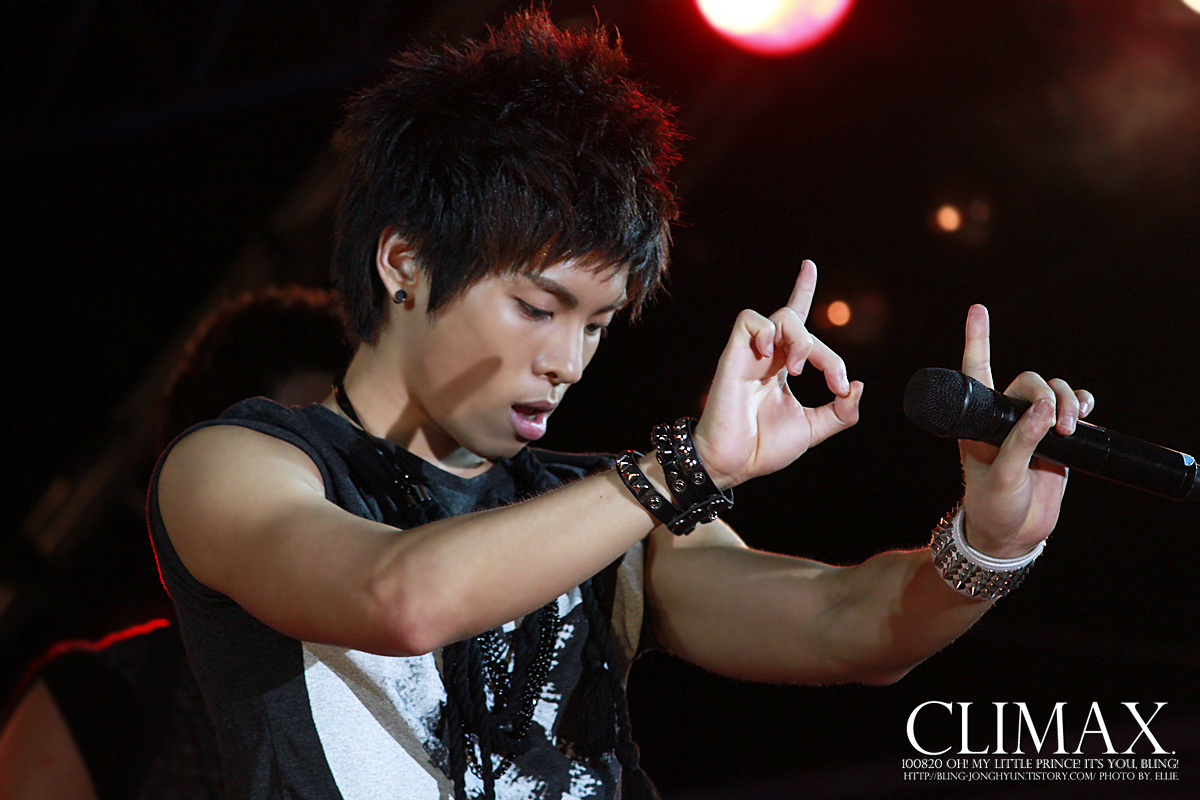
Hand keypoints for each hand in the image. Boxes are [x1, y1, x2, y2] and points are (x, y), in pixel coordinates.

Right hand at [693, 260, 863, 487]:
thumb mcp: (813, 429)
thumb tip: (857, 387)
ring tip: (798, 370)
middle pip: (798, 323)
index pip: (794, 322)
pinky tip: (771, 356)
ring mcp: (749, 355)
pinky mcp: (733, 356)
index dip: (801, 290)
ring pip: (780, 318)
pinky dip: (767, 332)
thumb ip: (840, 412)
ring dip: (800, 340)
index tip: (809, 265)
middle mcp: (765, 356)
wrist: (734, 463)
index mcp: (780, 368)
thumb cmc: (763, 448)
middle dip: (825, 352)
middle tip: (835, 383)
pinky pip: (749, 321)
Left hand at [958, 305, 1095, 557]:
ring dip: (1065, 400)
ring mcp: (1029, 426)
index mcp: (976, 420)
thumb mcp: (1001, 476)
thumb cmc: (993, 505)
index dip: (978, 340)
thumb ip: (1020, 442)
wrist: (1013, 534)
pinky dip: (1080, 404)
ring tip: (1069, 426)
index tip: (978, 309)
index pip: (976, 372)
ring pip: (1052, 392)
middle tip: (1056, 424)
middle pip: (1028, 381)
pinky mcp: (1054, 438)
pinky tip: (1085, 411)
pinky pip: (1070, 408)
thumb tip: (1043, 409)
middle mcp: (1001, 417)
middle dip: (1047, 394)